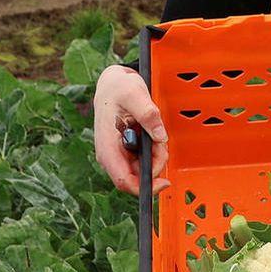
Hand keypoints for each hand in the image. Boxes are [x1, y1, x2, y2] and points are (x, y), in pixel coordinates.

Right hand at [92, 64, 169, 194]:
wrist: (112, 84)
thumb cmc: (118, 88)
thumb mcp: (134, 94)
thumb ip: (148, 114)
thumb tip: (161, 136)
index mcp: (107, 147)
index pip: (123, 180)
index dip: (144, 187)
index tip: (163, 182)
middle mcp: (110, 155)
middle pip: (136, 178)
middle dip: (155, 165)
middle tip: (161, 144)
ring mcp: (117, 154)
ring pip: (142, 170)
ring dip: (155, 157)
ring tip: (155, 133)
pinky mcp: (125, 151)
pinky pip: (143, 161)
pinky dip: (153, 152)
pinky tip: (153, 136)